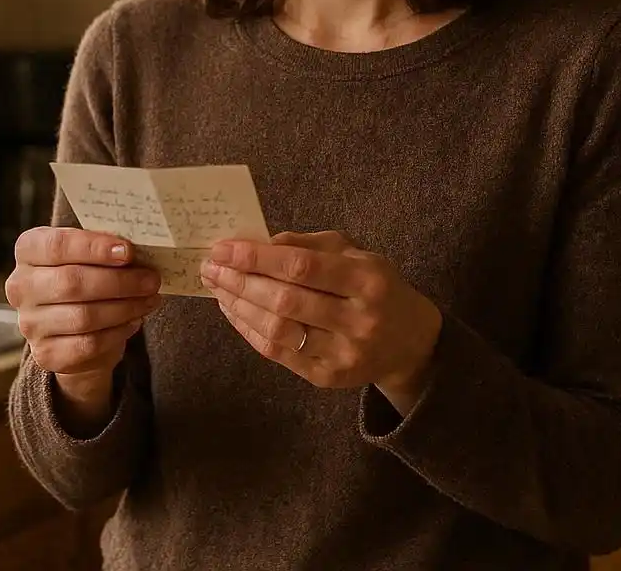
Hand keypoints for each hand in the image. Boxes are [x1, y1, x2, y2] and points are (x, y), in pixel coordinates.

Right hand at [6, 226, 161, 431]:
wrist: (73, 327)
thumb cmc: (85, 277)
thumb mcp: (89, 255)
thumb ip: (104, 248)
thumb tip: (136, 250)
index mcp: (28, 251)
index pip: (57, 245)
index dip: (94, 247)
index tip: (128, 251)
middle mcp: (20, 286)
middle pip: (72, 283)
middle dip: (119, 281)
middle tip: (151, 280)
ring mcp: (29, 323)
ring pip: (84, 316)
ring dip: (125, 307)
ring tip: (149, 299)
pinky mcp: (46, 354)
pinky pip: (89, 344)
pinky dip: (118, 332)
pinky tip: (134, 321)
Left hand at [200, 230, 443, 414]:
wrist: (410, 342)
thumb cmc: (376, 287)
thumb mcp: (356, 253)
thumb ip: (309, 245)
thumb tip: (259, 242)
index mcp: (368, 279)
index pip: (302, 266)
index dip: (257, 257)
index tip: (222, 247)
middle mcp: (358, 319)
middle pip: (286, 300)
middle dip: (240, 281)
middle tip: (210, 267)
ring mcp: (343, 354)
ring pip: (278, 330)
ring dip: (239, 307)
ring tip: (217, 287)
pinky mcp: (328, 378)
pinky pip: (279, 353)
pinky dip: (250, 330)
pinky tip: (234, 311)